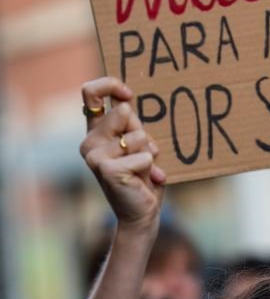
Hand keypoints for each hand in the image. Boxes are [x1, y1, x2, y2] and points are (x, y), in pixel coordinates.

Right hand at [80, 77, 165, 234]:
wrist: (142, 213)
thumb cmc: (144, 177)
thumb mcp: (140, 144)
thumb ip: (133, 124)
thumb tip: (129, 101)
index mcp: (96, 132)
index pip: (90, 93)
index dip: (109, 85)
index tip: (129, 95)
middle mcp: (90, 142)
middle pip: (124, 112)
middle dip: (142, 131)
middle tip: (141, 155)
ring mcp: (95, 155)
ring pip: (139, 135)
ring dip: (149, 153)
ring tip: (142, 170)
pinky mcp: (107, 169)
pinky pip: (144, 156)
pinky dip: (151, 168)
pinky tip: (143, 181)